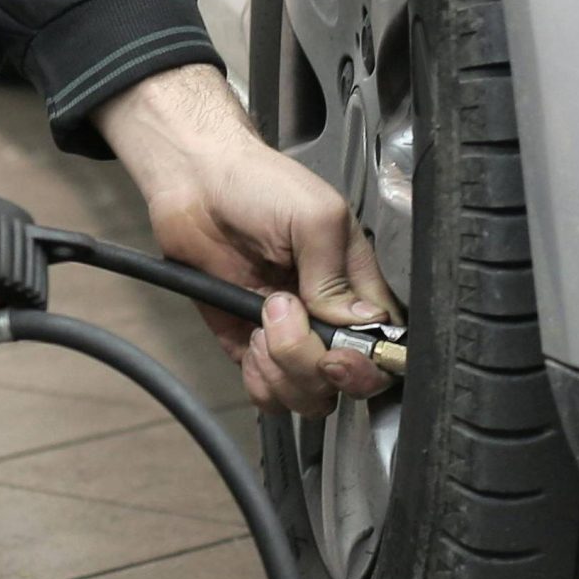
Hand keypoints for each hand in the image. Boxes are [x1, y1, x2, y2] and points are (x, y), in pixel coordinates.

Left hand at [95, 64, 396, 417]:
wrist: (195, 183)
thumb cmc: (257, 183)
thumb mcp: (314, 217)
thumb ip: (336, 274)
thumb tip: (356, 322)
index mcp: (356, 285)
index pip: (383, 347)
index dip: (365, 362)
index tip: (337, 350)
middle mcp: (327, 317)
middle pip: (344, 381)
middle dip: (312, 363)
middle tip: (285, 315)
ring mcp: (290, 336)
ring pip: (307, 395)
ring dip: (282, 367)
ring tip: (263, 318)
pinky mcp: (249, 346)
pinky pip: (267, 392)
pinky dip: (259, 377)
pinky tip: (249, 338)